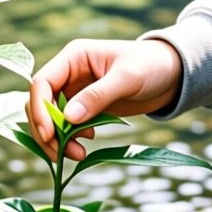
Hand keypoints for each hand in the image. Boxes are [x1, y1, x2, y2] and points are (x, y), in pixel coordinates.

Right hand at [25, 38, 183, 162]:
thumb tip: (69, 118)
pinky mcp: (85, 107)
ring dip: (57, 139)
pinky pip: (66, 125)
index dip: (39, 110)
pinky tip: (87, 142)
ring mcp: (75, 91)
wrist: (171, 74)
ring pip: (51, 118)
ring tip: (78, 154)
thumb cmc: (151, 66)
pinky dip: (70, 138)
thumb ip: (98, 96)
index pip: (41, 83)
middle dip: (47, 131)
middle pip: (40, 104)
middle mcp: (69, 73)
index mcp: (74, 57)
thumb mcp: (127, 78)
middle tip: (63, 154)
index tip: (49, 135)